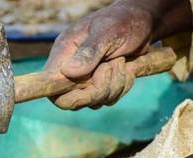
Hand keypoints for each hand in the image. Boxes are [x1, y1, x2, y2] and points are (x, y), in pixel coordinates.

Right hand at [45, 0, 192, 109]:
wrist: (143, 23)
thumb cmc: (123, 21)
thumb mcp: (108, 32)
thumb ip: (89, 52)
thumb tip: (69, 72)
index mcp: (65, 52)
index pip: (49, 82)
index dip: (59, 92)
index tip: (81, 88)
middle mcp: (71, 69)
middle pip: (71, 99)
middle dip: (97, 89)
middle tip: (112, 67)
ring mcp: (85, 80)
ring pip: (93, 101)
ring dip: (114, 86)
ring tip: (121, 61)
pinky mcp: (100, 86)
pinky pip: (108, 99)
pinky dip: (121, 87)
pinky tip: (127, 69)